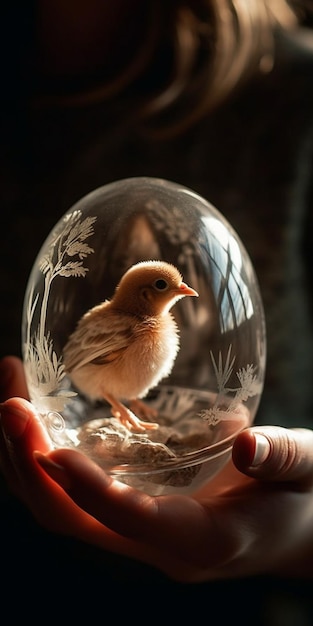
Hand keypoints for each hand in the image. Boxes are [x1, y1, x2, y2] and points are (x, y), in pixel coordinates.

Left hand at [1, 356, 312, 582]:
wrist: (291, 526)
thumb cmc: (300, 498)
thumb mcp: (304, 471)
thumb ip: (282, 459)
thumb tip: (248, 446)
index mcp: (201, 539)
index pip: (133, 523)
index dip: (90, 491)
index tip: (52, 448)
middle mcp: (155, 541)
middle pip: (73, 520)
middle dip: (31, 467)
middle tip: (9, 403)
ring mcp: (136, 527)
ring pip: (61, 507)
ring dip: (25, 455)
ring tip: (9, 392)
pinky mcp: (129, 507)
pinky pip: (72, 490)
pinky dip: (43, 451)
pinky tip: (38, 410)